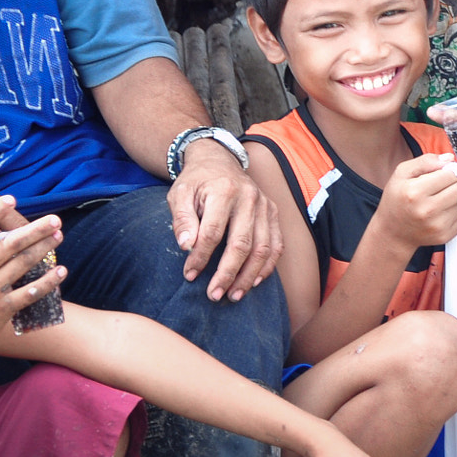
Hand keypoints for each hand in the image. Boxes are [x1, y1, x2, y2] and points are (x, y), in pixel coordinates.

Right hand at [0, 195, 64, 365]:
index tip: (11, 198)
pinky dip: (48, 281)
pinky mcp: (0, 311)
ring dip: (44, 249)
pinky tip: (60, 272)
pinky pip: (29, 292)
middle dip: (36, 229)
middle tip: (54, 219)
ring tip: (58, 237)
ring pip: (23, 263)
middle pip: (9, 243)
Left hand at [172, 142, 282, 300]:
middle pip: (241, 244)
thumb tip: (187, 246)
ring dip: (248, 276)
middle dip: (227, 273)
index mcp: (224, 191)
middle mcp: (249, 198)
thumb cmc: (196, 181)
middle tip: (214, 295)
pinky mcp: (273, 213)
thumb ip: (182, 219)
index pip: (213, 232)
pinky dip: (267, 266)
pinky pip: (276, 245)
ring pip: (262, 248)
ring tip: (233, 295)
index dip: (201, 257)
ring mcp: (265, 205)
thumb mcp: (180, 194)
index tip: (189, 275)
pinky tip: (254, 282)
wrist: (218, 161)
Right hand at [378, 152, 456, 247]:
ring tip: (442, 197)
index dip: (448, 171)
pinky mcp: (445, 235)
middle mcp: (427, 210)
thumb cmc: (396, 199)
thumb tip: (450, 159)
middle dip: (454, 183)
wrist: (392, 232)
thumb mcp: (401, 173)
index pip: (449, 175)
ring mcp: (437, 225)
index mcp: (415, 192)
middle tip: (443, 185)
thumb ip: (425, 161)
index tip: (442, 173)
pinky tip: (444, 209)